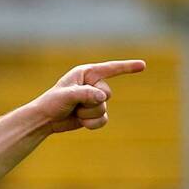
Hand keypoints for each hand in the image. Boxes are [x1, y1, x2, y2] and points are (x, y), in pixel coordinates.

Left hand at [26, 59, 145, 134]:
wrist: (45, 119)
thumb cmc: (52, 102)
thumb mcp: (67, 95)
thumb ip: (85, 94)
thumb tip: (103, 98)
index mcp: (86, 73)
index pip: (111, 69)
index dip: (127, 67)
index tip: (143, 65)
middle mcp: (93, 85)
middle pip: (107, 94)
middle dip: (91, 102)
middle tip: (74, 104)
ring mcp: (94, 100)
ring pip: (104, 108)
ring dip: (88, 114)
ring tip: (74, 112)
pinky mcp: (94, 114)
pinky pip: (103, 120)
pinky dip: (92, 123)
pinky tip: (80, 122)